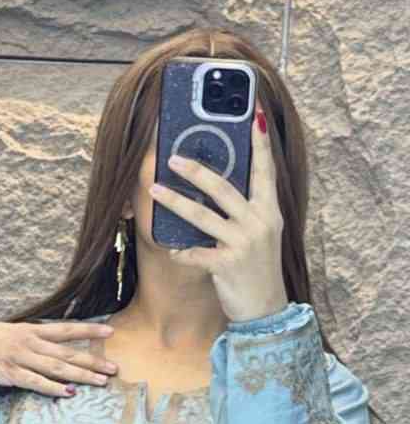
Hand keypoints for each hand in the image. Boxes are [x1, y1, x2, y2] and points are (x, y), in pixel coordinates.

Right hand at [0, 319, 117, 394]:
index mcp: (30, 330)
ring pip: (57, 367)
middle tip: (114, 368)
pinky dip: (53, 388)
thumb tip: (50, 346)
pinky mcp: (10, 374)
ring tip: (101, 381)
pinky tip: (68, 392)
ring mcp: (20, 358)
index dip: (89, 330)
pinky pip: (36, 382)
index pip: (66, 329)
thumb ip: (30, 339)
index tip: (111, 331)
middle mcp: (29, 343)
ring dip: (81, 375)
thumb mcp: (10, 333)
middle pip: (68, 352)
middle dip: (93, 360)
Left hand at [148, 104, 289, 322]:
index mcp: (268, 211)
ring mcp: (243, 243)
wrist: (265, 309)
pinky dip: (181, 252)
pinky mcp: (227, 265)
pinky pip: (195, 254)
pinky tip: (172, 251)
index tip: (252, 114)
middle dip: (197, 171)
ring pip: (203, 217)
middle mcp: (259, 223)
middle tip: (172, 157)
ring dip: (175, 202)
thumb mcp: (259, 235)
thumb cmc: (256, 269)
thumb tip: (217, 187)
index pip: (264, 170)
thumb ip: (245, 212)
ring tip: (154, 190)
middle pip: (224, 189)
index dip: (259, 143)